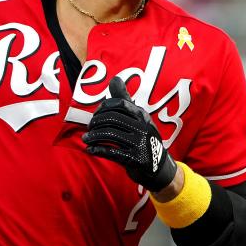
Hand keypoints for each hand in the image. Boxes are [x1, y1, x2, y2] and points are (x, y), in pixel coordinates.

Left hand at [83, 77, 177, 191]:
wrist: (158, 167)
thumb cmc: (143, 140)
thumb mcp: (138, 119)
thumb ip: (125, 100)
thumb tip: (115, 78)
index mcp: (142, 116)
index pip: (119, 104)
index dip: (103, 107)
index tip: (96, 114)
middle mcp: (143, 128)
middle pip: (112, 118)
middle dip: (95, 122)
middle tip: (89, 128)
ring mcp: (140, 144)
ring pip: (109, 134)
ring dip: (93, 136)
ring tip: (86, 139)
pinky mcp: (135, 159)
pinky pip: (111, 152)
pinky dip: (97, 150)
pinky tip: (90, 150)